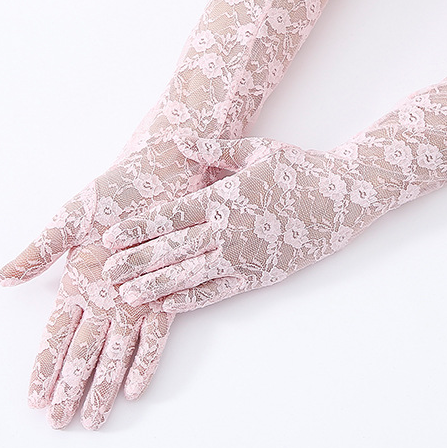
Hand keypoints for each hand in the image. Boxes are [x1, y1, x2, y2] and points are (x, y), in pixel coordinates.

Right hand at [0, 131, 248, 428]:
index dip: (46, 365)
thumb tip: (3, 278)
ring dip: (104, 383)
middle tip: (61, 423)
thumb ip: (41, 249)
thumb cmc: (115, 190)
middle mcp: (106, 294)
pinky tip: (135, 386)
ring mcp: (136, 292)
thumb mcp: (71, 218)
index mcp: (80, 279)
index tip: (34, 397)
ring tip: (94, 418)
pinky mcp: (166, 285)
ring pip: (116, 349)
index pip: (58, 332)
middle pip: (85, 350)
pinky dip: (145, 358)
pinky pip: (156, 329)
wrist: (161, 169)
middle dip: (72, 388)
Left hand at [101, 137, 404, 311]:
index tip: (110, 237)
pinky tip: (168, 305)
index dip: (138, 227)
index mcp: (226, 195)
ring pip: (190, 275)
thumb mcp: (258, 150)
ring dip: (155, 286)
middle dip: (135, 261)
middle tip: (103, 273)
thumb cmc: (300, 169)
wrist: (343, 197)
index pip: (171, 215)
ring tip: (126, 296)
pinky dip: (191, 299)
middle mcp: (229, 228)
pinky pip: (218, 291)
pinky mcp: (260, 274)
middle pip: (172, 248)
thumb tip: (182, 143)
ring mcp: (244, 255)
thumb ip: (217, 150)